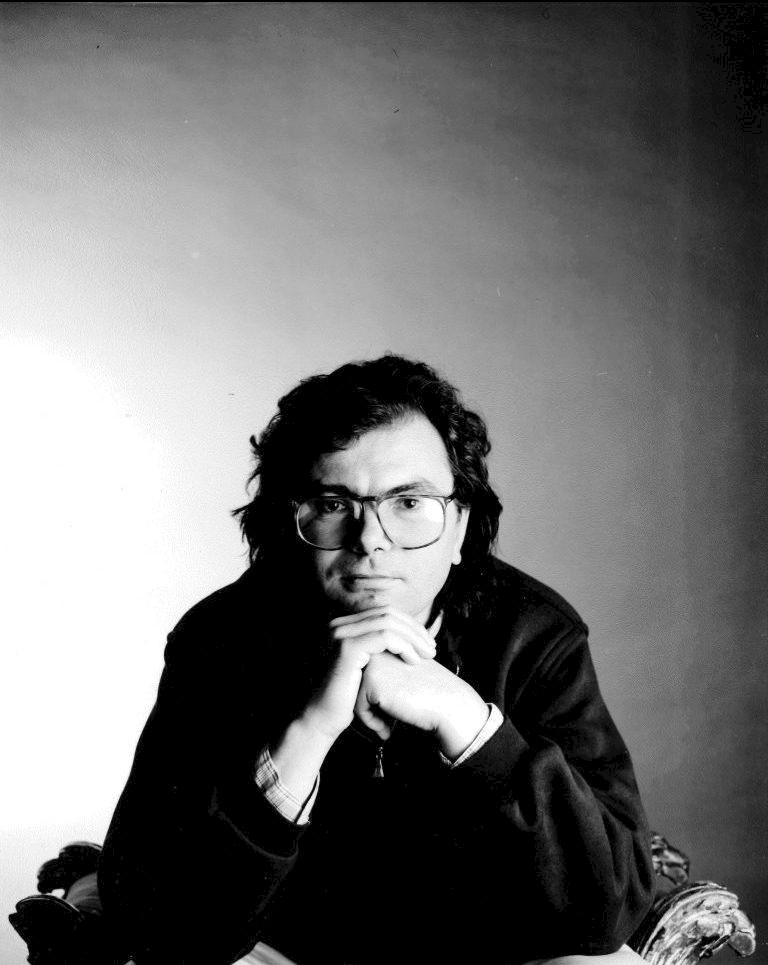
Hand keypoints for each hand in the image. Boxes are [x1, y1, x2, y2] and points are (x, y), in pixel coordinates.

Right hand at [303, 606, 437, 742]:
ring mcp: (341, 633)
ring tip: (428, 655)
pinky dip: (404, 646)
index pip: (384, 612)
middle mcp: (340, 624)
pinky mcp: (347, 647)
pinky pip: (384, 637)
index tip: (426, 642)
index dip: (409, 624)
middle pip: (388, 613)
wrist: (323, 718)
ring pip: (389, 622)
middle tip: (432, 648)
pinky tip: (414, 661)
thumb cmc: (348, 696)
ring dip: (413, 637)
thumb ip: (382, 649)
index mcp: (345, 624)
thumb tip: (412, 636)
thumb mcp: (368, 666)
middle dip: (414, 629)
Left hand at [355, 648, 489, 759]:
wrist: (448, 702)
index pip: (365, 675)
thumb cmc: (429, 691)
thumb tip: (359, 686)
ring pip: (354, 694)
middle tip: (391, 719)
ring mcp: (372, 662)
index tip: (396, 707)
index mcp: (385, 642)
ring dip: (370, 715)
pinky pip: (358, 707)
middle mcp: (376, 648)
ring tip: (389, 724)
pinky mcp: (371, 680)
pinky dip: (371, 721)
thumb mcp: (403, 672)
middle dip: (371, 705)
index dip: (378, 697)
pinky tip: (388, 728)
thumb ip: (383, 671)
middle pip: (357, 683)